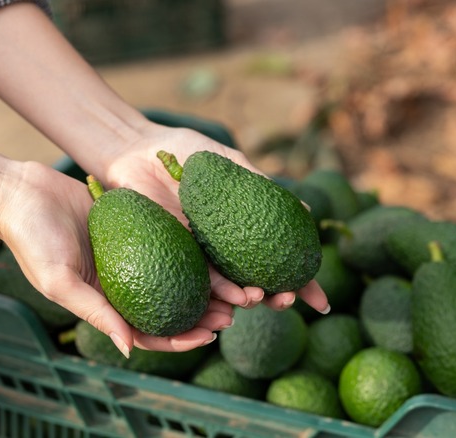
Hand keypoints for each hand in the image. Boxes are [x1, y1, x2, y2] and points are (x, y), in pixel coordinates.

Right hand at [0, 161, 232, 353]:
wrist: (22, 192)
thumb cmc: (32, 240)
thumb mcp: (60, 281)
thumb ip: (95, 312)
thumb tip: (129, 348)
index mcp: (106, 303)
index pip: (149, 332)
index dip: (179, 339)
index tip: (208, 337)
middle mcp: (124, 282)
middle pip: (171, 306)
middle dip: (203, 315)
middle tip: (233, 314)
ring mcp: (133, 254)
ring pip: (178, 276)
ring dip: (206, 285)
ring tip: (236, 288)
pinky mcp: (139, 226)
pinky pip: (172, 240)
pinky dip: (195, 250)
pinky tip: (219, 251)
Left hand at [100, 123, 330, 314]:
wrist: (134, 149)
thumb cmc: (184, 152)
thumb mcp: (228, 164)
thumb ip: (260, 186)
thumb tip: (307, 211)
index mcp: (243, 228)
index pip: (279, 261)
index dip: (301, 284)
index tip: (320, 301)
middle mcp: (224, 247)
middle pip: (259, 282)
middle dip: (278, 298)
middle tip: (290, 301)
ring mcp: (200, 254)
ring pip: (230, 287)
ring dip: (249, 299)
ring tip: (262, 300)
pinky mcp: (174, 254)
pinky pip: (199, 277)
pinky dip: (218, 290)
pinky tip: (233, 298)